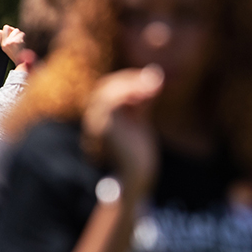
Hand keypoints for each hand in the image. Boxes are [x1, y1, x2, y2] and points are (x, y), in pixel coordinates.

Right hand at [0, 25, 26, 64]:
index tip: (13, 34)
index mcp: (3, 45)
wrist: (24, 63)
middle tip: (19, 35)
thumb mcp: (9, 50)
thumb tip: (0, 30)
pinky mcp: (16, 42)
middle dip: (13, 30)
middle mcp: (5, 43)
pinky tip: (26, 43)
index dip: (8, 31)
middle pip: (7, 27)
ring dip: (21, 34)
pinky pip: (22, 34)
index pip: (0, 32)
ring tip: (23, 41)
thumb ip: (5, 40)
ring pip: (16, 30)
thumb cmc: (19, 56)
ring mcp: (10, 42)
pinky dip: (25, 37)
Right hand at [81, 66, 161, 199]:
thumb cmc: (137, 150)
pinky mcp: (105, 127)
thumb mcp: (140, 120)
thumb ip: (142, 101)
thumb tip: (154, 79)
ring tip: (155, 85)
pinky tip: (147, 95)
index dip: (131, 79)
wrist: (137, 174)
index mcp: (102, 113)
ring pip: (108, 92)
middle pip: (107, 86)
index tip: (154, 78)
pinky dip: (129, 94)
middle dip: (132, 79)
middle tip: (157, 78)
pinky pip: (111, 102)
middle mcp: (95, 115)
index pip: (111, 87)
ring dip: (132, 85)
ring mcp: (97, 120)